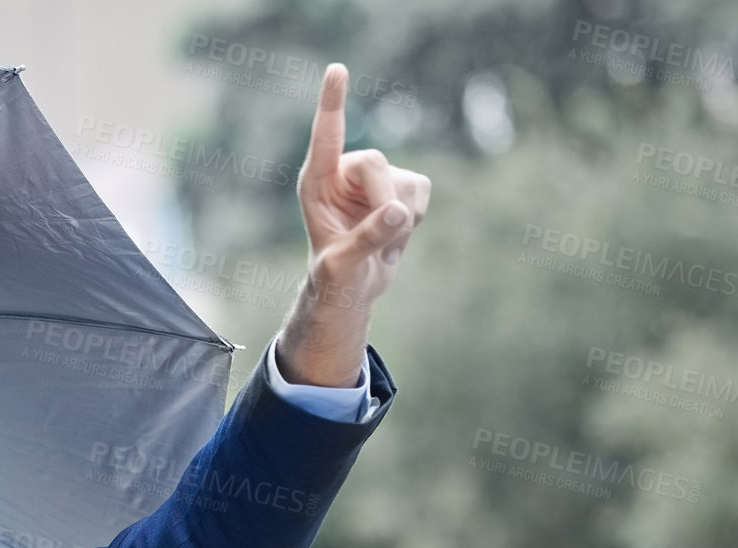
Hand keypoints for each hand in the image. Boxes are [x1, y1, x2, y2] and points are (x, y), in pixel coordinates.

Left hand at [277, 63, 431, 387]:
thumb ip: (367, 238)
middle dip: (382, 202)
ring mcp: (374, 176)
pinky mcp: (401, 184)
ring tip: (379, 240)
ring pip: (404, 182)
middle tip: (376, 236)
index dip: (333, 103)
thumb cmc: (336, 276)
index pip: (326, 136)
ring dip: (400, 220)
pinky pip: (421, 192)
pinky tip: (394, 234)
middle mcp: (343, 171)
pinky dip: (415, 219)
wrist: (354, 288)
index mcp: (316, 182)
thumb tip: (398, 212)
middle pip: (376, 164)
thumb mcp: (344, 264)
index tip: (337, 70)